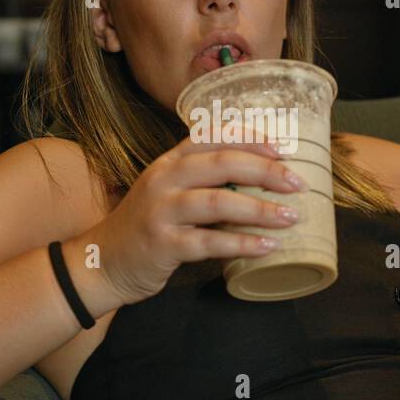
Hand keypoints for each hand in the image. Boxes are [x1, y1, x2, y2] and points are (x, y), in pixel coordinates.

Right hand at [79, 132, 307, 305]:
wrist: (102, 262)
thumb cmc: (146, 227)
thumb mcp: (169, 192)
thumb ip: (202, 181)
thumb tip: (259, 179)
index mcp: (169, 162)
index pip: (213, 137)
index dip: (250, 139)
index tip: (283, 149)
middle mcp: (164, 179)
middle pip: (222, 163)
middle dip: (265, 171)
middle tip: (297, 184)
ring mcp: (162, 212)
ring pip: (219, 201)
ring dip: (260, 209)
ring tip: (291, 217)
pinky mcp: (162, 244)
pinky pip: (210, 242)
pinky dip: (243, 243)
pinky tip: (268, 246)